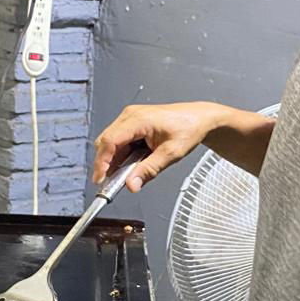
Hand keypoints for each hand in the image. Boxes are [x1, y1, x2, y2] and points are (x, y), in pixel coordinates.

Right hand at [93, 102, 222, 191]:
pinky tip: (132, 164)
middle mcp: (130, 116)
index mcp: (138, 119)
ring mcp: (130, 118)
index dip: (101, 162)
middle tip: (111, 183)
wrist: (199, 118)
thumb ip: (149, 170)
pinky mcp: (132, 124)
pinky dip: (122, 155)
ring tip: (127, 174)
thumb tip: (131, 185)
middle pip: (106, 142)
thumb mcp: (170, 154)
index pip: (109, 141)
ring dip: (115, 160)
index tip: (100, 179)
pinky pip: (119, 141)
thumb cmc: (188, 128)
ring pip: (111, 143)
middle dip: (106, 164)